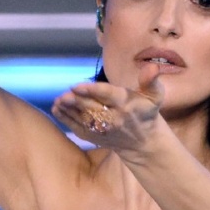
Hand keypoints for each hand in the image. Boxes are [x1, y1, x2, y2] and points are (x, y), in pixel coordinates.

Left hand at [51, 59, 165, 153]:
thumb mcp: (154, 96)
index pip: (108, 96)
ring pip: (82, 118)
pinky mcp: (94, 137)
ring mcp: (102, 130)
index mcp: (126, 104)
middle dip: (77, 102)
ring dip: (68, 110)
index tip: (77, 85)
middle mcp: (114, 119)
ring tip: (58, 101)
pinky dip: (66, 120)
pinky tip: (56, 109)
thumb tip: (153, 67)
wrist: (143, 142)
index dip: (92, 90)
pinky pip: (77, 128)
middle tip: (64, 95)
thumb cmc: (146, 112)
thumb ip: (150, 81)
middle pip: (92, 108)